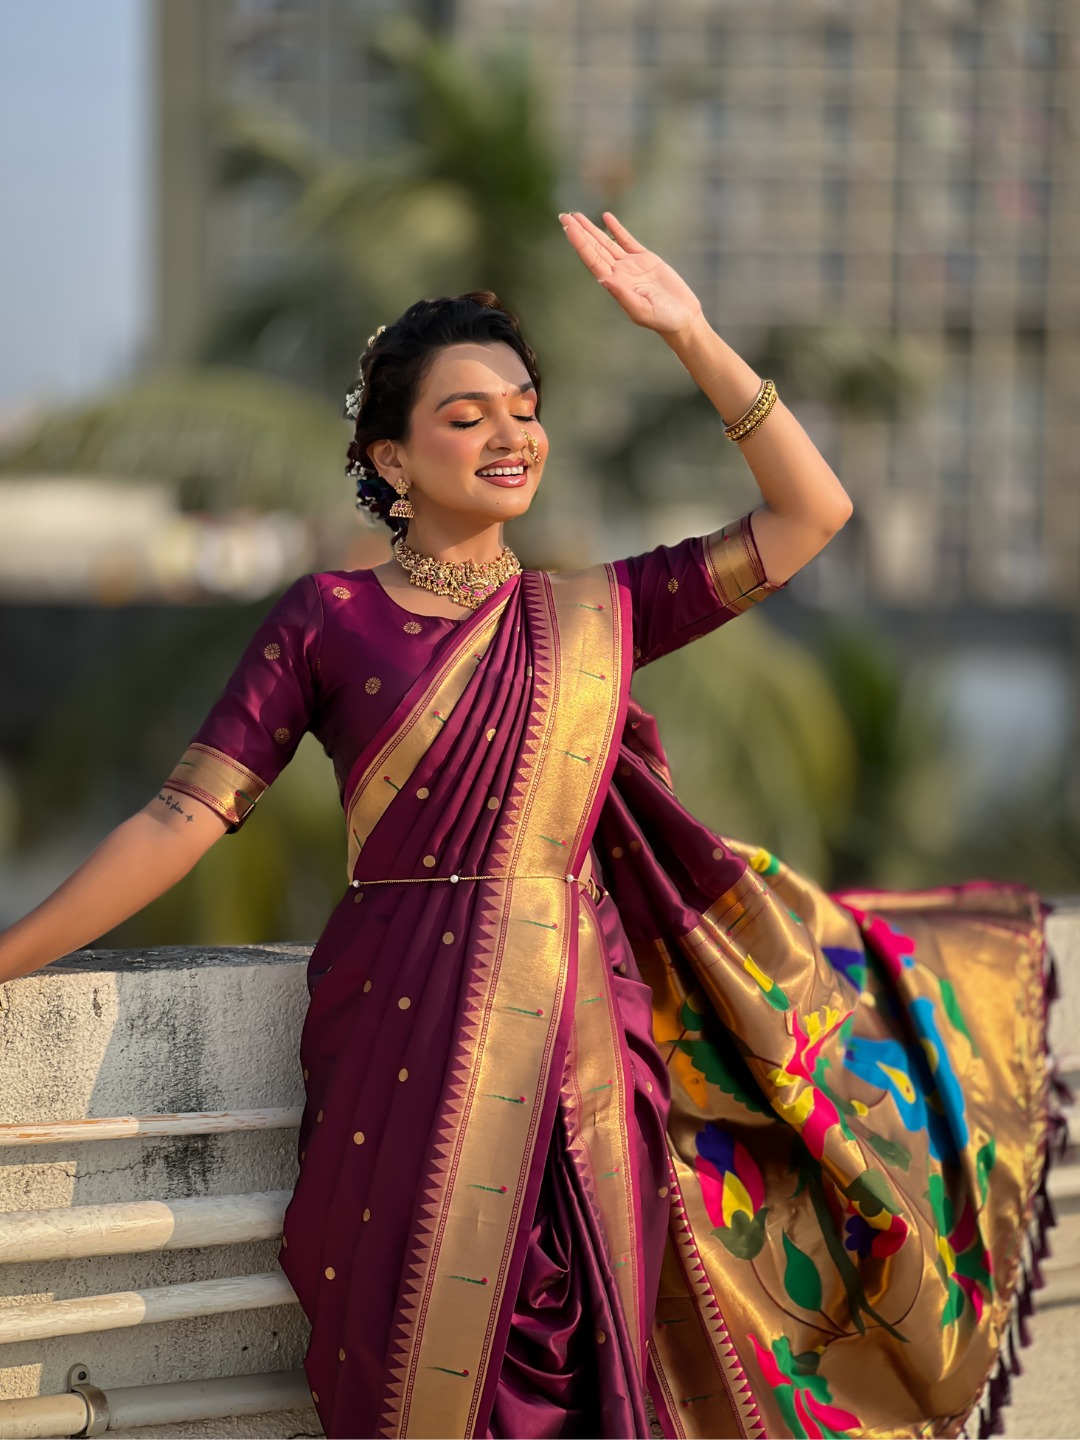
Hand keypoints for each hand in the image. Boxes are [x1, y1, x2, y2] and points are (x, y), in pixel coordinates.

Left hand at [558, 210, 703, 340]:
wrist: (682, 317)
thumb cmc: (662, 319)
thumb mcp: (641, 309)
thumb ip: (622, 294)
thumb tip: (604, 279)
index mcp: (615, 284)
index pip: (593, 260)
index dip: (580, 243)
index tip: (568, 229)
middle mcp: (619, 273)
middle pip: (595, 248)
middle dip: (579, 232)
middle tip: (564, 216)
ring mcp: (630, 265)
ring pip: (607, 242)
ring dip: (592, 229)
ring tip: (577, 215)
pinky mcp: (645, 259)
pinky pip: (627, 240)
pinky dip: (616, 229)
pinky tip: (606, 217)